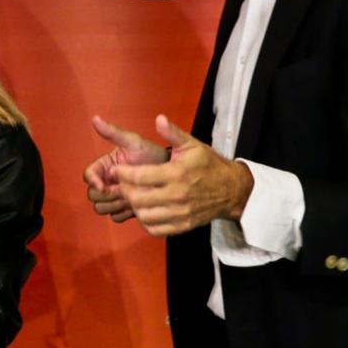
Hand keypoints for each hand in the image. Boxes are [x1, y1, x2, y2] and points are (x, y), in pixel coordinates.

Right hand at [84, 115, 169, 222]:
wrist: (170, 173)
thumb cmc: (152, 155)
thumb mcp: (133, 142)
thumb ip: (113, 133)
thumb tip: (95, 118)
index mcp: (105, 166)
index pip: (89, 176)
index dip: (94, 181)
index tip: (105, 185)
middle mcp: (106, 181)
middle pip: (92, 194)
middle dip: (106, 195)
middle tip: (123, 191)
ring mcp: (114, 196)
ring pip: (101, 207)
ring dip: (114, 205)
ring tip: (131, 198)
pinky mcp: (123, 209)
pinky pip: (114, 217)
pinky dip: (122, 213)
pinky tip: (135, 206)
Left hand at [110, 114, 253, 236]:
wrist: (231, 189)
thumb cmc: (208, 165)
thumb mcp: (192, 145)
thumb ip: (172, 133)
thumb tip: (158, 119)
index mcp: (176, 173)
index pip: (138, 177)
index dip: (121, 173)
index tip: (116, 170)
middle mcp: (176, 195)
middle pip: (137, 198)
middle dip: (124, 190)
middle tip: (122, 183)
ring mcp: (179, 213)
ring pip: (144, 215)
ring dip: (134, 206)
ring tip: (133, 195)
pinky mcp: (182, 226)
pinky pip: (155, 229)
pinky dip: (145, 221)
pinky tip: (146, 210)